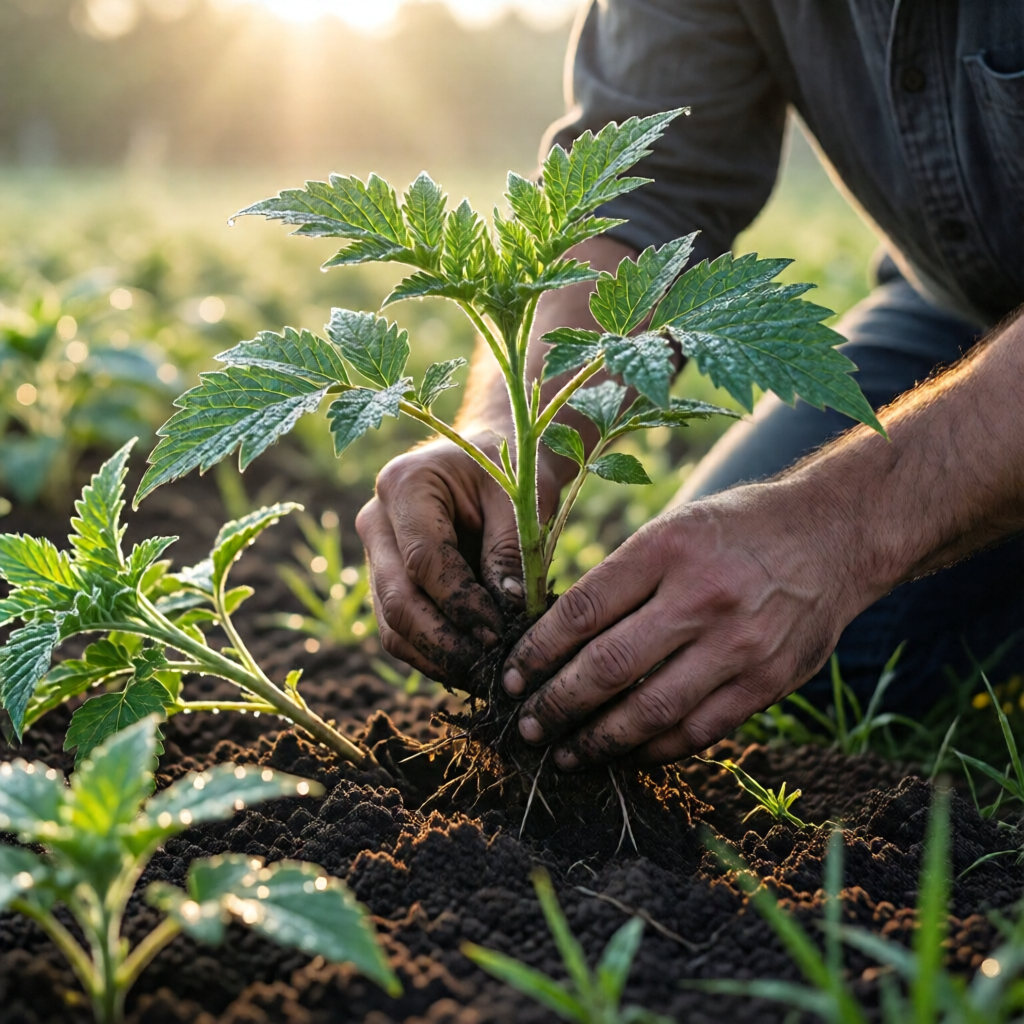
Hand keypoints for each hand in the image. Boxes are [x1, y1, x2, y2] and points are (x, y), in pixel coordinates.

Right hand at [356, 436, 563, 681]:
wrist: (488, 457)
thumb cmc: (508, 472)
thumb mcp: (519, 500)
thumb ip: (511, 552)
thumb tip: (508, 615)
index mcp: (404, 485)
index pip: (424, 560)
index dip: (462, 604)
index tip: (501, 633)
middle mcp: (375, 521)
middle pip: (398, 599)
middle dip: (446, 643)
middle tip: (493, 669)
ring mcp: (374, 554)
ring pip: (392, 625)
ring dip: (438, 659)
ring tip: (486, 676)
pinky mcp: (384, 582)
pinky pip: (399, 631)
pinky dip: (434, 656)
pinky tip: (473, 668)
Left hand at [501, 482, 867, 766]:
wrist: (833, 536)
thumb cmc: (735, 530)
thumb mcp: (673, 528)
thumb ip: (622, 580)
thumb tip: (557, 639)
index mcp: (665, 548)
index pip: (582, 610)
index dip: (537, 652)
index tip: (511, 678)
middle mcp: (700, 596)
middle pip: (608, 667)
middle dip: (556, 706)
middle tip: (526, 728)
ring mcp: (738, 644)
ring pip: (650, 711)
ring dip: (598, 741)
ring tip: (566, 754)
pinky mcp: (768, 681)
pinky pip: (698, 730)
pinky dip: (655, 749)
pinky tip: (627, 755)